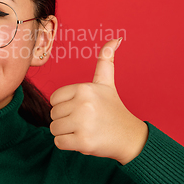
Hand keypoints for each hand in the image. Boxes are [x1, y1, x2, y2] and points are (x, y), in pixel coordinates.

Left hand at [49, 38, 147, 164]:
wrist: (130, 137)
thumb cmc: (113, 109)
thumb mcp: (107, 83)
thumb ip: (106, 60)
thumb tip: (116, 39)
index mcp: (84, 88)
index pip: (54, 99)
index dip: (65, 105)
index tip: (81, 108)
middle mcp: (83, 104)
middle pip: (53, 114)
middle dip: (65, 120)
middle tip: (84, 121)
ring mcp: (83, 123)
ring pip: (54, 128)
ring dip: (65, 132)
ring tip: (83, 129)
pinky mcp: (83, 141)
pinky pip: (58, 143)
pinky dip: (67, 144)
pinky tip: (82, 140)